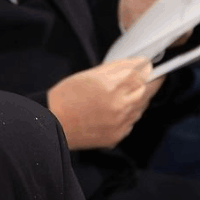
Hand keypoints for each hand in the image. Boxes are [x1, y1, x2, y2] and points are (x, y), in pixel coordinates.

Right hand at [47, 58, 163, 149]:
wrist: (52, 124)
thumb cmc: (66, 97)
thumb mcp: (89, 75)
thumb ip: (118, 68)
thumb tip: (141, 64)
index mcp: (111, 87)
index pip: (143, 74)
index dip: (146, 68)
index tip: (146, 66)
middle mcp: (119, 106)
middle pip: (147, 91)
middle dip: (148, 83)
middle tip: (144, 78)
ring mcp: (120, 123)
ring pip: (141, 107)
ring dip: (138, 99)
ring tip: (122, 95)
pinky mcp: (117, 136)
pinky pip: (132, 122)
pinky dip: (129, 115)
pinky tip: (115, 111)